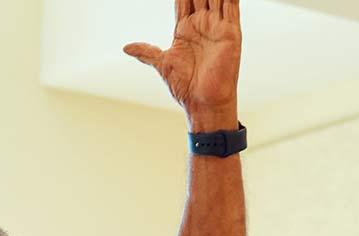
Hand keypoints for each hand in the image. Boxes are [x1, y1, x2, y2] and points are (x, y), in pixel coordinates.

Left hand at [125, 0, 241, 129]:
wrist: (203, 102)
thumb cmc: (185, 87)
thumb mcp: (162, 64)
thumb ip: (146, 52)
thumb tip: (126, 48)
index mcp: (185, 30)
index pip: (183, 0)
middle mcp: (202, 24)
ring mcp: (217, 26)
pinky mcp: (231, 31)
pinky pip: (232, 5)